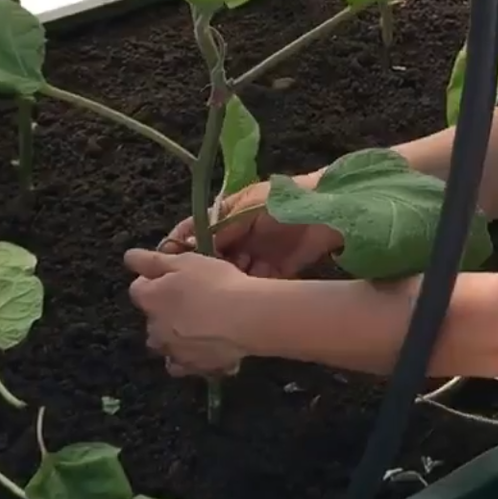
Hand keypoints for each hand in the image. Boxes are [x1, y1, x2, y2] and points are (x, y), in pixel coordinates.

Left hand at [125, 249, 248, 376]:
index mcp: (150, 299)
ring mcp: (173, 351)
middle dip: (165, 311)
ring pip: (166, 344)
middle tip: (192, 300)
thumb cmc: (215, 283)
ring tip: (199, 326)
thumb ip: (152, 260)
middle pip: (152, 318)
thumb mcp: (185, 261)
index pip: (138, 288)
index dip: (155, 281)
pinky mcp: (193, 367)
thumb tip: (128, 257)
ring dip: (174, 336)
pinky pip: (185, 364)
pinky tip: (205, 348)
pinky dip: (189, 357)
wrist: (246, 318)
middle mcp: (154, 328)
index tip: (174, 277)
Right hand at [160, 175, 341, 277]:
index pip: (198, 230)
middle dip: (207, 269)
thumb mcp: (248, 208)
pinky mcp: (277, 270)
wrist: (329, 212)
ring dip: (230, 281)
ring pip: (234, 273)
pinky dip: (251, 290)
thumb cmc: (285, 201)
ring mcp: (259, 253)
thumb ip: (222, 226)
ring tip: (224, 289)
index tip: (168, 261)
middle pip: (215, 257)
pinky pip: (257, 284)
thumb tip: (192, 243)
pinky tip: (244, 296)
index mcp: (231, 215)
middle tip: (199, 282)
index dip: (183, 245)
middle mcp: (242, 236)